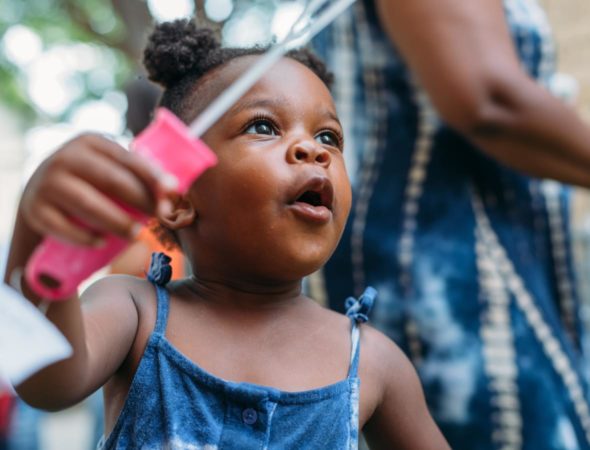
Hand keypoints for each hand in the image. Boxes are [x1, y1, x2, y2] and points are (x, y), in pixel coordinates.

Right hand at [20, 133, 176, 246]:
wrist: (41, 193)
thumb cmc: (91, 181)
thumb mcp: (109, 167)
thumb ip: (136, 173)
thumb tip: (175, 189)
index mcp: (92, 143)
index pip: (129, 159)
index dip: (153, 176)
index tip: (173, 190)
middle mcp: (66, 158)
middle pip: (112, 180)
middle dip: (141, 200)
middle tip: (161, 216)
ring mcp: (47, 183)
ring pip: (88, 204)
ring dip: (117, 222)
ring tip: (137, 235)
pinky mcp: (35, 209)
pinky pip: (64, 227)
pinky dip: (85, 237)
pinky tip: (101, 243)